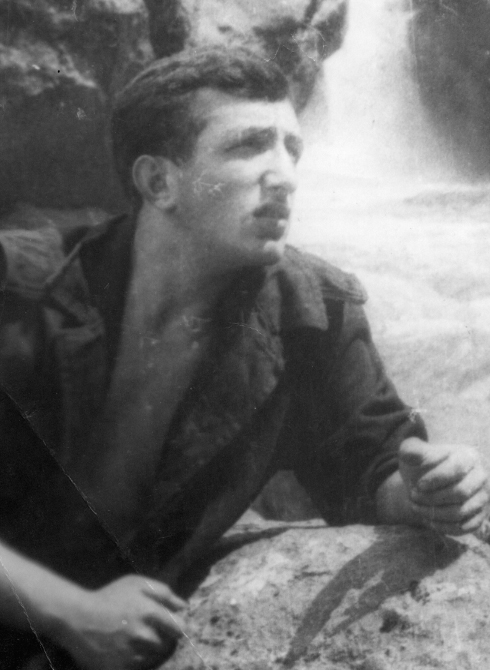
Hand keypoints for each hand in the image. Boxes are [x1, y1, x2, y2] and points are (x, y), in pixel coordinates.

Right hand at [57, 575, 186, 669]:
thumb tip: (184, 606)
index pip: (180, 628)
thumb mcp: (136, 584)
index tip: (172, 626)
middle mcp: (143, 635)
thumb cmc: (110, 597)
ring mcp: (131, 654)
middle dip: (165, 639)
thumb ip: (163, 593)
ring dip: (152, 651)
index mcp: (149, 612)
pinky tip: (128, 650)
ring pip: (155, 658)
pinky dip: (138, 661)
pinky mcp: (119, 669)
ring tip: (139, 641)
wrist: (78, 618)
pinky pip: (139, 668)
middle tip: (153, 633)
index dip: (178, 627)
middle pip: (168, 645)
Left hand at [399, 438, 488, 535]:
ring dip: (434, 513)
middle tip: (413, 496)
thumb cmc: (419, 465)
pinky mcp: (479, 516)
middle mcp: (480, 477)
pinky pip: (464, 527)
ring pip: (461, 512)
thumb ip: (411, 451)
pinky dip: (444, 526)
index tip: (418, 485)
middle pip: (461, 492)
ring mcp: (482, 497)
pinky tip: (428, 519)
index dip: (437, 479)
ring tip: (415, 507)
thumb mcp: (412, 453)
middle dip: (433, 497)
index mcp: (468, 456)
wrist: (424, 483)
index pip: (457, 468)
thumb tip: (415, 454)